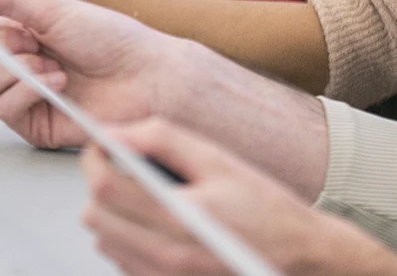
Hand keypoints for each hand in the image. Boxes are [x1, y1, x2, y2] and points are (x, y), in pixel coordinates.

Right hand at [0, 0, 203, 148]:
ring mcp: (19, 92)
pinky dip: (25, 93)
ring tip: (50, 63)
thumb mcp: (49, 5)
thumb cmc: (108, 37)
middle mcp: (10, 60)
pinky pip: (2, 109)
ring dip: (11, 70)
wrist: (147, 77)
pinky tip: (56, 84)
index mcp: (12, 27)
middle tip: (23, 38)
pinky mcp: (31, 122)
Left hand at [81, 119, 396, 275]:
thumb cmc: (267, 212)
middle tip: (122, 169)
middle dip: (100, 185)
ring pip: (104, 241)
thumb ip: (162, 140)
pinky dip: (126, 240)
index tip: (102, 146)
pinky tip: (155, 226)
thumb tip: (116, 133)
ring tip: (144, 200)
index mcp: (178, 216)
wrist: (302, 260)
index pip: (104, 185)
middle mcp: (165, 254)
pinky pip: (122, 262)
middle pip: (94, 216)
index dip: (94, 159)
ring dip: (112, 215)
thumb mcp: (218, 161)